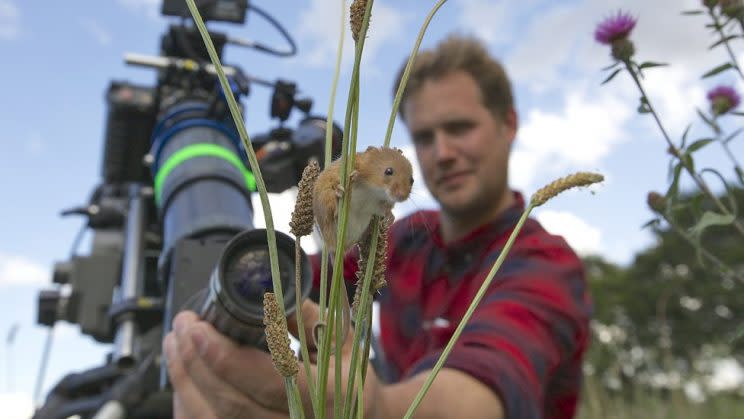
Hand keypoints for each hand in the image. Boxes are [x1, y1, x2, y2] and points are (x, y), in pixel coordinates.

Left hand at [163, 300, 383, 418]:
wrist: (362, 418)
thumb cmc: (348, 376)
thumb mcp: (341, 339)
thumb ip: (307, 316)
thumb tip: (265, 290)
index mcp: (325, 397)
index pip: (266, 380)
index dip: (224, 356)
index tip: (198, 327)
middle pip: (231, 402)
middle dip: (195, 362)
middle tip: (181, 326)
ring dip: (185, 382)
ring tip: (175, 344)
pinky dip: (190, 404)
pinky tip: (184, 377)